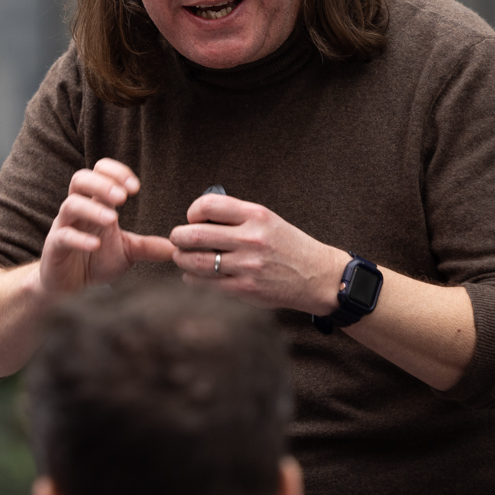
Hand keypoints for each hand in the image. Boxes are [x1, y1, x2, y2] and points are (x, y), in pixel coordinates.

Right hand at [37, 159, 176, 298]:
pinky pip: (62, 236)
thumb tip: (179, 247)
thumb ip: (149, 247)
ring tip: (113, 219)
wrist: (70, 290)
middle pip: (81, 179)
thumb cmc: (95, 263)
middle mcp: (77, 210)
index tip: (136, 188)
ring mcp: (63, 227)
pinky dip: (79, 238)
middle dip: (102, 183)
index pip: (100, 172)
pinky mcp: (54, 247)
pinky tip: (96, 245)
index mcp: (95, 204)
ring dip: (93, 208)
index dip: (116, 173)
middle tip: (124, 197)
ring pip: (70, 204)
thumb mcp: (127, 253)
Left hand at [168, 192, 346, 313]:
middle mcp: (251, 239)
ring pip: (195, 261)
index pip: (208, 205)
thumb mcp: (268, 220)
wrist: (317, 276)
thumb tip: (196, 219)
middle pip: (195, 234)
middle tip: (177, 239)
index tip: (192, 219)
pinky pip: (205, 283)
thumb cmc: (288, 247)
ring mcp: (247, 266)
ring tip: (183, 257)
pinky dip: (192, 278)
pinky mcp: (244, 289)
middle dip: (178, 237)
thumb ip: (235, 217)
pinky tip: (195, 275)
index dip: (192, 212)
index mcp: (256, 216)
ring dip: (182, 259)